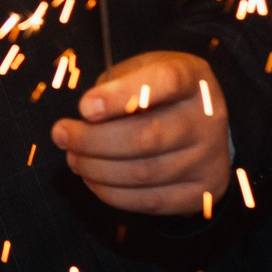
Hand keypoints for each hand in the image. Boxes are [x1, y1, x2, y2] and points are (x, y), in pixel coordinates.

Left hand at [50, 50, 230, 215]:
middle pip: (147, 136)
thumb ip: (115, 84)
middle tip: (61, 135)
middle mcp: (209, 118)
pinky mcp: (204, 191)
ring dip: (96, 169)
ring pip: (144, 173)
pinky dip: (112, 193)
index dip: (120, 96)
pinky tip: (92, 179)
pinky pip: (150, 201)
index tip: (84, 107)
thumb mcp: (142, 70)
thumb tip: (87, 117)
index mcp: (194, 78)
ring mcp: (210, 158)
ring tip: (73, 157)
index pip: (163, 82)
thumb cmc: (160, 92)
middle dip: (92, 140)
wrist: (204, 125)